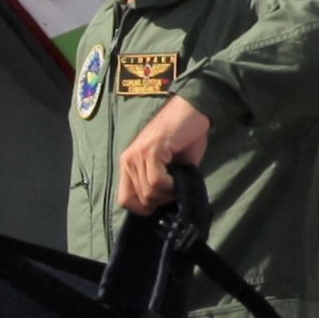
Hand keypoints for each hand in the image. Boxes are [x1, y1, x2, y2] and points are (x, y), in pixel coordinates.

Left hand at [115, 93, 216, 211]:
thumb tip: (161, 206)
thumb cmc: (185, 138)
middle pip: (138, 200)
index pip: (125, 200)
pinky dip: (171, 185)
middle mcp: (128, 160)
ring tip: (179, 178)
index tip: (163, 200)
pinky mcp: (151, 151)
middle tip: (176, 187)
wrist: (193, 110)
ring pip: (148, 193)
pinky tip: (180, 174)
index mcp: (128, 164)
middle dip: (161, 200)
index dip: (144, 207)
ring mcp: (137, 155)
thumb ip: (159, 184)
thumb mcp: (169, 167)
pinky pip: (156, 182)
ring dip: (168, 193)